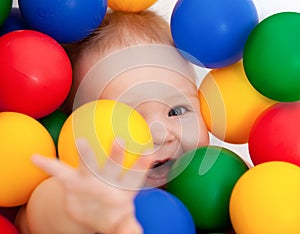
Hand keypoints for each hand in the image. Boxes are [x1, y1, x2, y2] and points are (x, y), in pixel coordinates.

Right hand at [31, 138, 151, 233]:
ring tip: (81, 142)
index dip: (142, 165)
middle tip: (120, 140)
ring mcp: (89, 178)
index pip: (134, 176)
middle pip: (112, 166)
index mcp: (123, 189)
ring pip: (88, 164)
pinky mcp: (72, 181)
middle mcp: (107, 178)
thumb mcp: (122, 224)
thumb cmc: (113, 215)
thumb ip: (128, 229)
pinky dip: (48, 165)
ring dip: (85, 154)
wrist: (93, 211)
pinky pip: (59, 171)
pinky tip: (36, 158)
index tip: (149, 153)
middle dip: (116, 154)